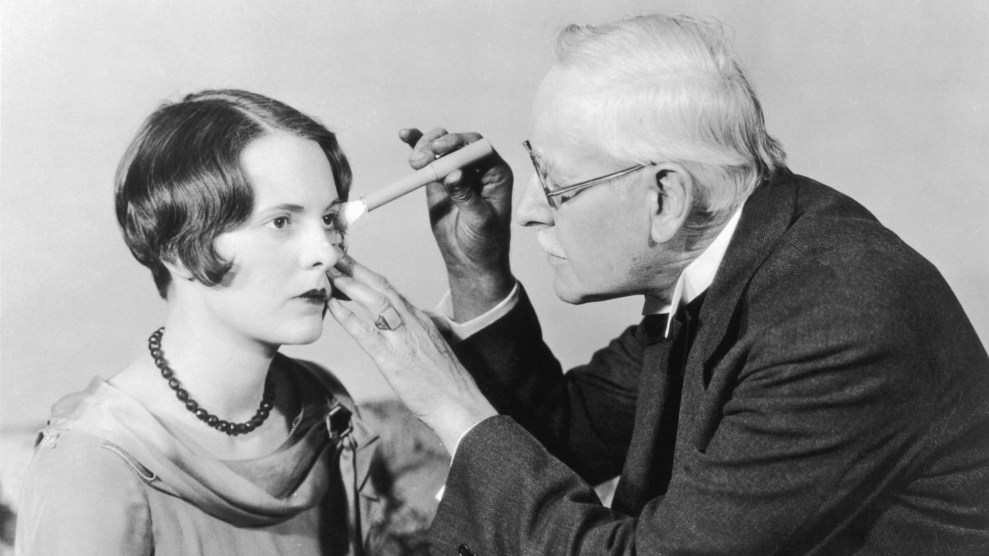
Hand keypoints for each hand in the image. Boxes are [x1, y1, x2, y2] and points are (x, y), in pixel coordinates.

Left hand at [326, 254, 496, 451]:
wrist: (459, 403)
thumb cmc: (448, 381)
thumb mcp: (437, 346)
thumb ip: (424, 330)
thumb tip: (417, 322)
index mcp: (420, 319)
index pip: (391, 290)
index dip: (369, 274)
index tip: (351, 263)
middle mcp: (412, 322)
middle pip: (381, 287)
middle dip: (355, 269)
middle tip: (334, 255)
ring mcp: (402, 338)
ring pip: (374, 302)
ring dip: (349, 285)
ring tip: (328, 273)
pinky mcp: (392, 359)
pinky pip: (365, 332)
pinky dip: (347, 317)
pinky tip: (332, 307)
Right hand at [399, 128, 514, 320]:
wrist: (470, 260)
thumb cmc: (485, 241)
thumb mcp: (480, 220)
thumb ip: (466, 197)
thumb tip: (454, 174)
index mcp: (495, 173)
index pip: (479, 148)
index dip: (459, 144)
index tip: (439, 151)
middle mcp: (478, 167)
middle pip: (457, 143)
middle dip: (437, 146)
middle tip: (419, 161)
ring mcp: (457, 171)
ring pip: (441, 147)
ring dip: (425, 147)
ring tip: (414, 163)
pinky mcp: (439, 179)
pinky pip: (429, 159)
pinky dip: (416, 145)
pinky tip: (405, 135)